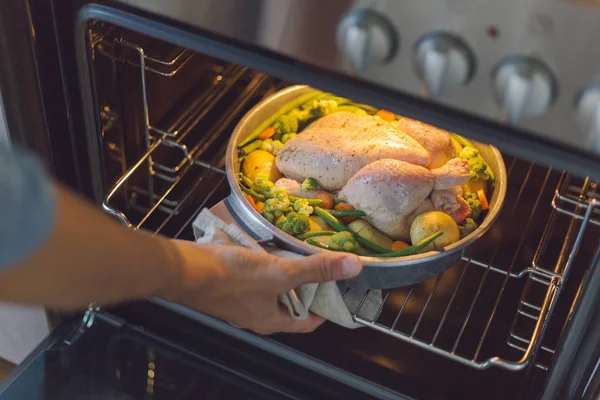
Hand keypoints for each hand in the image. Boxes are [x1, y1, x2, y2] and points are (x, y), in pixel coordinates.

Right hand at [161, 240, 362, 334]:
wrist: (184, 270)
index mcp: (272, 321)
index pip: (308, 323)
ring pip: (271, 291)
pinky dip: (265, 267)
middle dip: (305, 288)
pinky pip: (254, 280)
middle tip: (319, 267)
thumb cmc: (230, 277)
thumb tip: (354, 267)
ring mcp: (239, 302)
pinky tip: (266, 250)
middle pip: (290, 305)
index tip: (337, 292)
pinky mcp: (227, 286)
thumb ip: (316, 269)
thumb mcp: (280, 272)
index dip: (325, 309)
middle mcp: (256, 316)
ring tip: (296, 254)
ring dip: (284, 275)